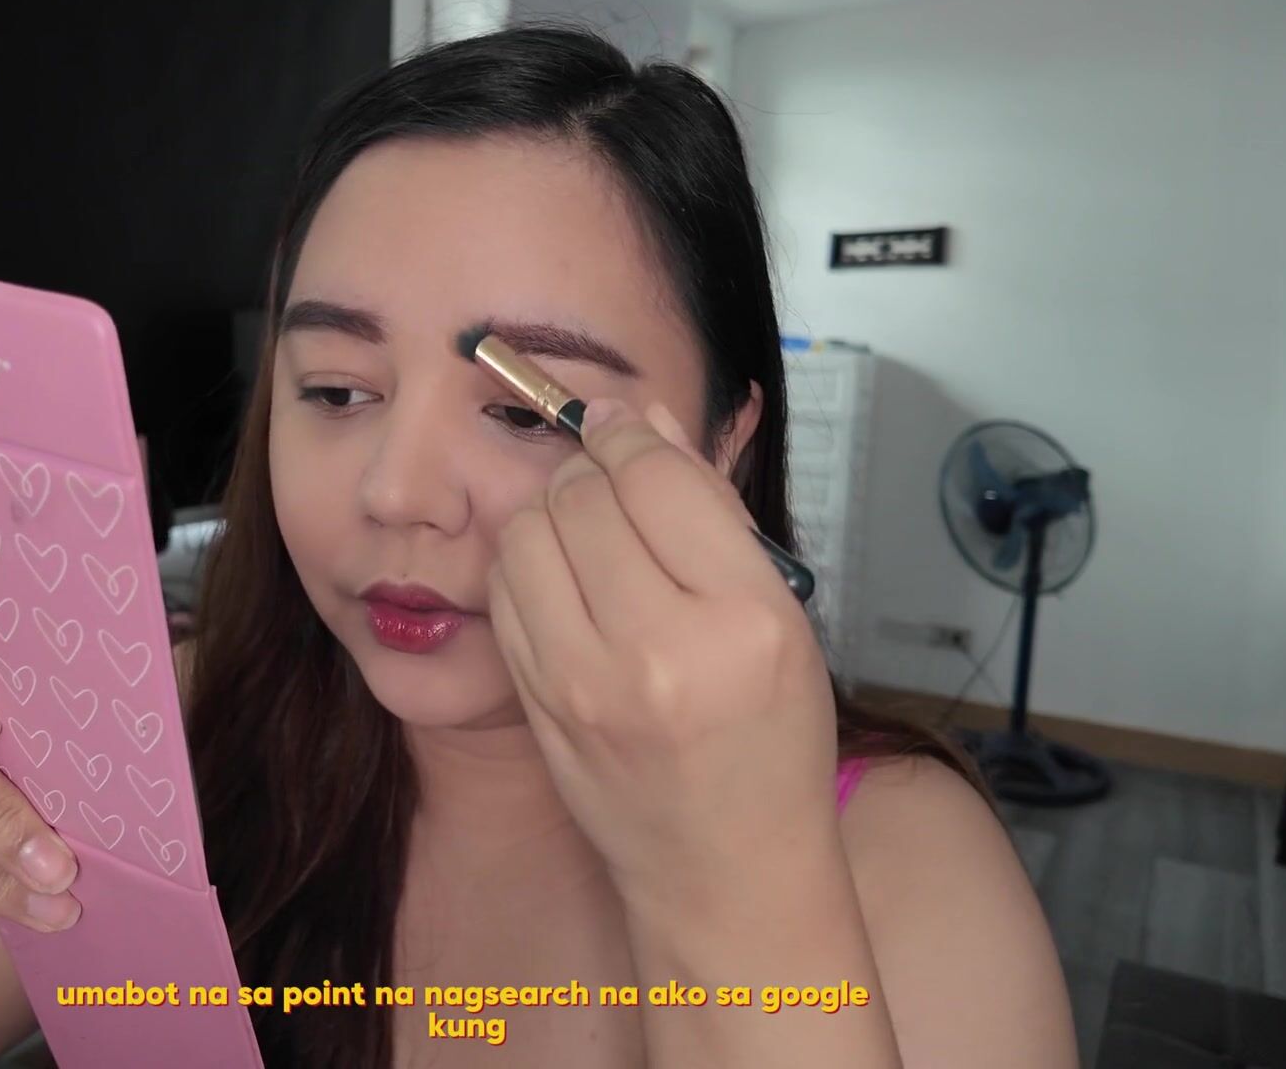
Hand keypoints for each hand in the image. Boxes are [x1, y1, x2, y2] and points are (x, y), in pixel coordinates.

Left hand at [486, 398, 838, 909]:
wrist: (723, 864)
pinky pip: (505, 590)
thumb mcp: (780, 619)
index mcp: (741, 620)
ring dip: (551, 511)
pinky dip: (528, 564)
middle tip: (611, 481)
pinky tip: (565, 581)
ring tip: (590, 533)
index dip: (632, 435)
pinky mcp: (537, 704)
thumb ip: (708, 513)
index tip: (625, 426)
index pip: (658, 478)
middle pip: (582, 496)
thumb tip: (641, 420)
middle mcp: (658, 650)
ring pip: (527, 533)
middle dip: (591, 470)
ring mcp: (584, 683)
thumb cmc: (768, 742)